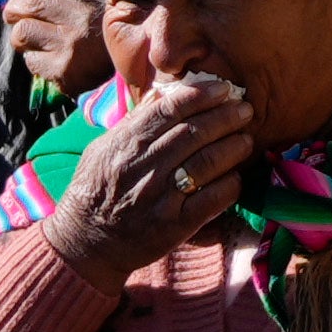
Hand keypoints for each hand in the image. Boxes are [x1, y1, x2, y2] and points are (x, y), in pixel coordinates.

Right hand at [48, 65, 265, 267]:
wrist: (85, 242)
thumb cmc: (95, 191)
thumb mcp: (103, 149)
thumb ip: (133, 122)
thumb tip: (161, 96)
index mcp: (126, 143)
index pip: (170, 109)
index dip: (201, 95)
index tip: (223, 88)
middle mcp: (144, 166)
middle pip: (194, 132)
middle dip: (225, 116)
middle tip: (245, 109)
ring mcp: (160, 196)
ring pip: (207, 162)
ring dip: (233, 147)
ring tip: (246, 139)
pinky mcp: (174, 224)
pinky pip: (212, 199)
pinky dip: (229, 184)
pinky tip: (235, 176)